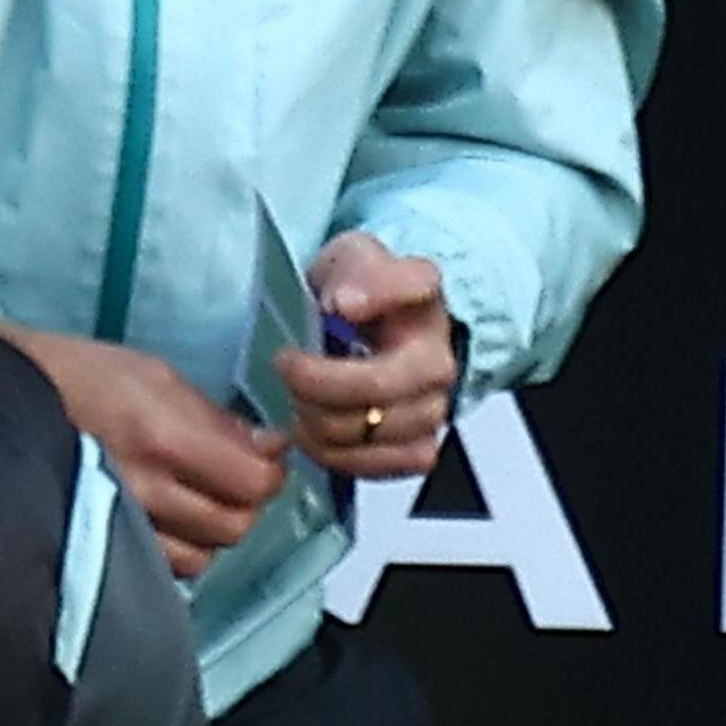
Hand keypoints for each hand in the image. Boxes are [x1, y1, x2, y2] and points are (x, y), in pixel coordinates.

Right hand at [0, 321, 286, 578]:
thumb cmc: (73, 377)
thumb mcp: (151, 374)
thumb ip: (215, 418)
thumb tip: (268, 448)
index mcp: (162, 436)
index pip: (253, 483)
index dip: (270, 473)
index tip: (265, 457)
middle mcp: (145, 490)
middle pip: (234, 526)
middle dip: (245, 504)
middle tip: (232, 479)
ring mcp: (120, 526)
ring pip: (203, 557)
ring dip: (210, 532)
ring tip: (194, 501)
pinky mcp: (100, 548)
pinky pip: (162, 568)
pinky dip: (175, 548)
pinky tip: (164, 522)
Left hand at [274, 232, 457, 481]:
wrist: (382, 335)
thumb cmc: (362, 297)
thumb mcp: (352, 259)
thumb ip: (356, 272)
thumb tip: (347, 303)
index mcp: (424, 302)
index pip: (411, 285)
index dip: (370, 294)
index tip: (334, 304)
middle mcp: (438, 362)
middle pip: (375, 386)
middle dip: (316, 383)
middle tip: (287, 368)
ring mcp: (432, 411)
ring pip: (372, 433)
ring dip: (319, 423)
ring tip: (297, 404)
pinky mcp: (418, 449)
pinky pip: (379, 467)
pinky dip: (336, 456)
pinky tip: (315, 434)